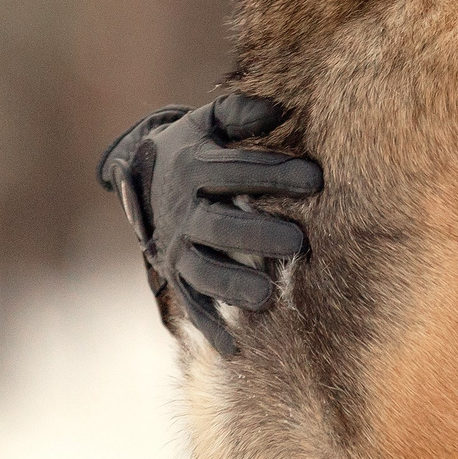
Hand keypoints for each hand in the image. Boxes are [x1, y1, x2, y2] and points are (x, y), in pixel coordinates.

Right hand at [97, 93, 321, 356]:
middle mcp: (183, 211)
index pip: (237, 171)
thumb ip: (238, 113)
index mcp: (194, 169)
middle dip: (256, 235)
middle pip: (218, 225)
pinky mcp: (176, 275)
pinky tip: (235, 348)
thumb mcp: (207, 121)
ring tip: (266, 295)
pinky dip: (210, 327)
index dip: (276, 173)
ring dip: (232, 285)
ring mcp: (178, 247)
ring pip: (202, 270)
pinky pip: (191, 304)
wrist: (141, 177)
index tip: (317, 178)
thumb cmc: (194, 147)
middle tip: (299, 242)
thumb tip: (275, 110)